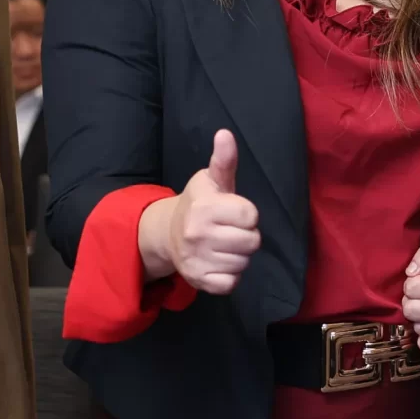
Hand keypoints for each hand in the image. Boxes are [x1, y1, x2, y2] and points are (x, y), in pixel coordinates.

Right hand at [142, 130, 260, 294]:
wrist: (167, 233)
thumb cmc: (199, 204)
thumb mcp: (211, 180)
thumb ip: (224, 160)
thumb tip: (225, 134)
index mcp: (205, 207)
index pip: (251, 216)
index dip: (247, 214)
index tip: (234, 212)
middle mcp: (198, 233)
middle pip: (252, 242)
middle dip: (245, 236)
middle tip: (229, 230)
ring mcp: (197, 258)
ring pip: (243, 263)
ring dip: (238, 256)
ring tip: (223, 245)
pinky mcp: (198, 280)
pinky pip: (231, 284)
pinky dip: (229, 276)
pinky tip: (218, 262)